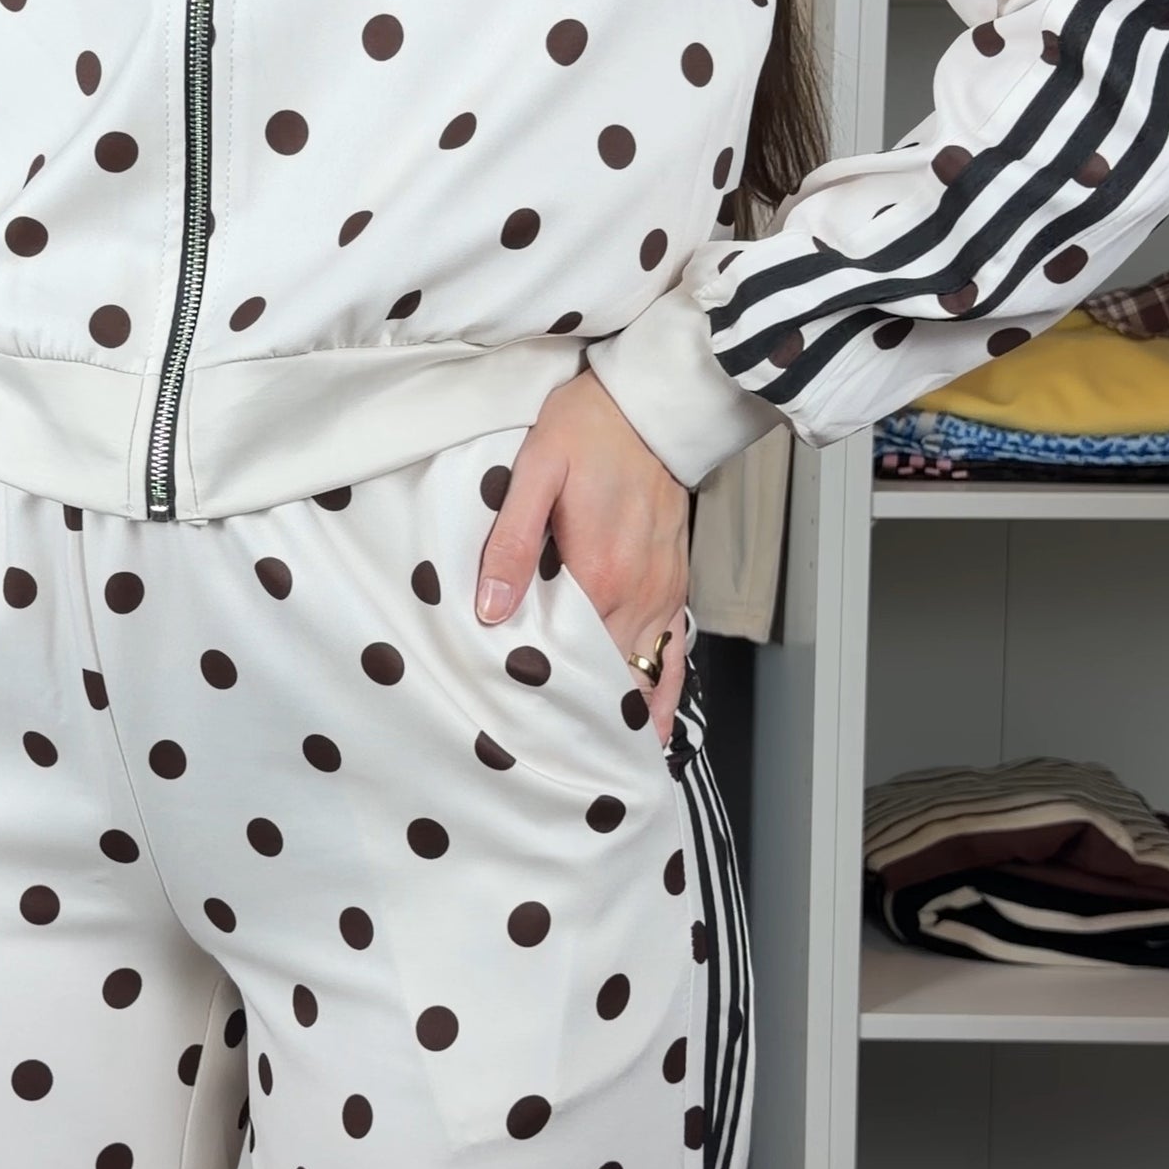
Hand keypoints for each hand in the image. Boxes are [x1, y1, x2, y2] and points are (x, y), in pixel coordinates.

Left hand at [474, 362, 690, 744]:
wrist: (652, 402)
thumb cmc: (588, 428)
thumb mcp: (535, 473)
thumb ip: (513, 544)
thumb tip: (493, 611)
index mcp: (600, 573)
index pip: (571, 657)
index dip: (548, 697)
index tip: (525, 737)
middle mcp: (639, 593)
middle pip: (611, 676)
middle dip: (585, 718)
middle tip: (556, 767)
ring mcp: (663, 591)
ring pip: (647, 672)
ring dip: (627, 714)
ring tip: (605, 766)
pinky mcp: (676, 582)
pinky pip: (676, 650)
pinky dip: (664, 689)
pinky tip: (655, 724)